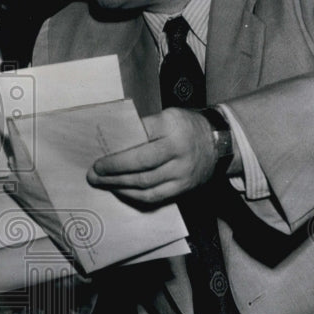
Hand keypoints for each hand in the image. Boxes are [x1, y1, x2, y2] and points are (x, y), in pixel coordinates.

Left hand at [87, 107, 217, 204]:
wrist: (220, 142)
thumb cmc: (186, 127)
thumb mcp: (168, 117)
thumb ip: (144, 128)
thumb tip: (112, 141)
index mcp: (171, 126)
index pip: (139, 137)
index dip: (117, 151)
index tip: (98, 157)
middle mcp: (178, 150)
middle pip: (140, 164)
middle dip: (113, 171)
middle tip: (93, 173)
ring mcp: (182, 172)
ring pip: (145, 183)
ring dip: (118, 185)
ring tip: (101, 182)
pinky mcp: (183, 188)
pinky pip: (154, 196)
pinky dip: (133, 195)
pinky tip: (119, 190)